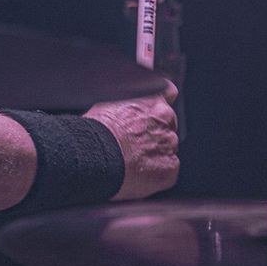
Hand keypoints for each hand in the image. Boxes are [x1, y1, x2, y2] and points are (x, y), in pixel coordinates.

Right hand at [85, 82, 178, 200]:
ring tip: (133, 159)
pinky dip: (157, 172)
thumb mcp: (108, 102)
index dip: (160, 104)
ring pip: (168, 147)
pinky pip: (168, 169)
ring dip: (157, 152)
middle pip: (168, 123)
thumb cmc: (98, 131)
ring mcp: (170, 143)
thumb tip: (125, 105)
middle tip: (137, 141)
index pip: (169, 92)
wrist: (96, 156)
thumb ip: (127, 103)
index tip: (155, 110)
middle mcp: (165, 119)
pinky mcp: (170, 167)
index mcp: (151, 100)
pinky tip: (139, 173)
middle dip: (157, 131)